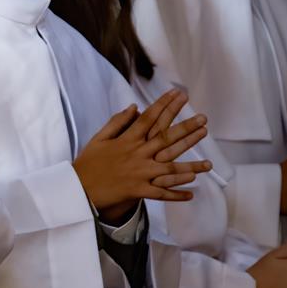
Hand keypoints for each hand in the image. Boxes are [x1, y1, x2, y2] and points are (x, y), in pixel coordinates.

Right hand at [71, 90, 212, 220]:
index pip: (150, 118)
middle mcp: (137, 154)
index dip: (165, 104)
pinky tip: (191, 193)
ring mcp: (139, 173)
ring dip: (191, 166)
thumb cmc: (87, 163)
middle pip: (166, 139)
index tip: (179, 93)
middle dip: (186, 128)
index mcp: (127, 140)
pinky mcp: (138, 190)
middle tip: (203, 119)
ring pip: (170, 169)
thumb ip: (117, 121)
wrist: (77, 189)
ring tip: (209, 164)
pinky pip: (160, 193)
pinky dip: (175, 194)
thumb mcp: (99, 138)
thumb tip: (134, 107)